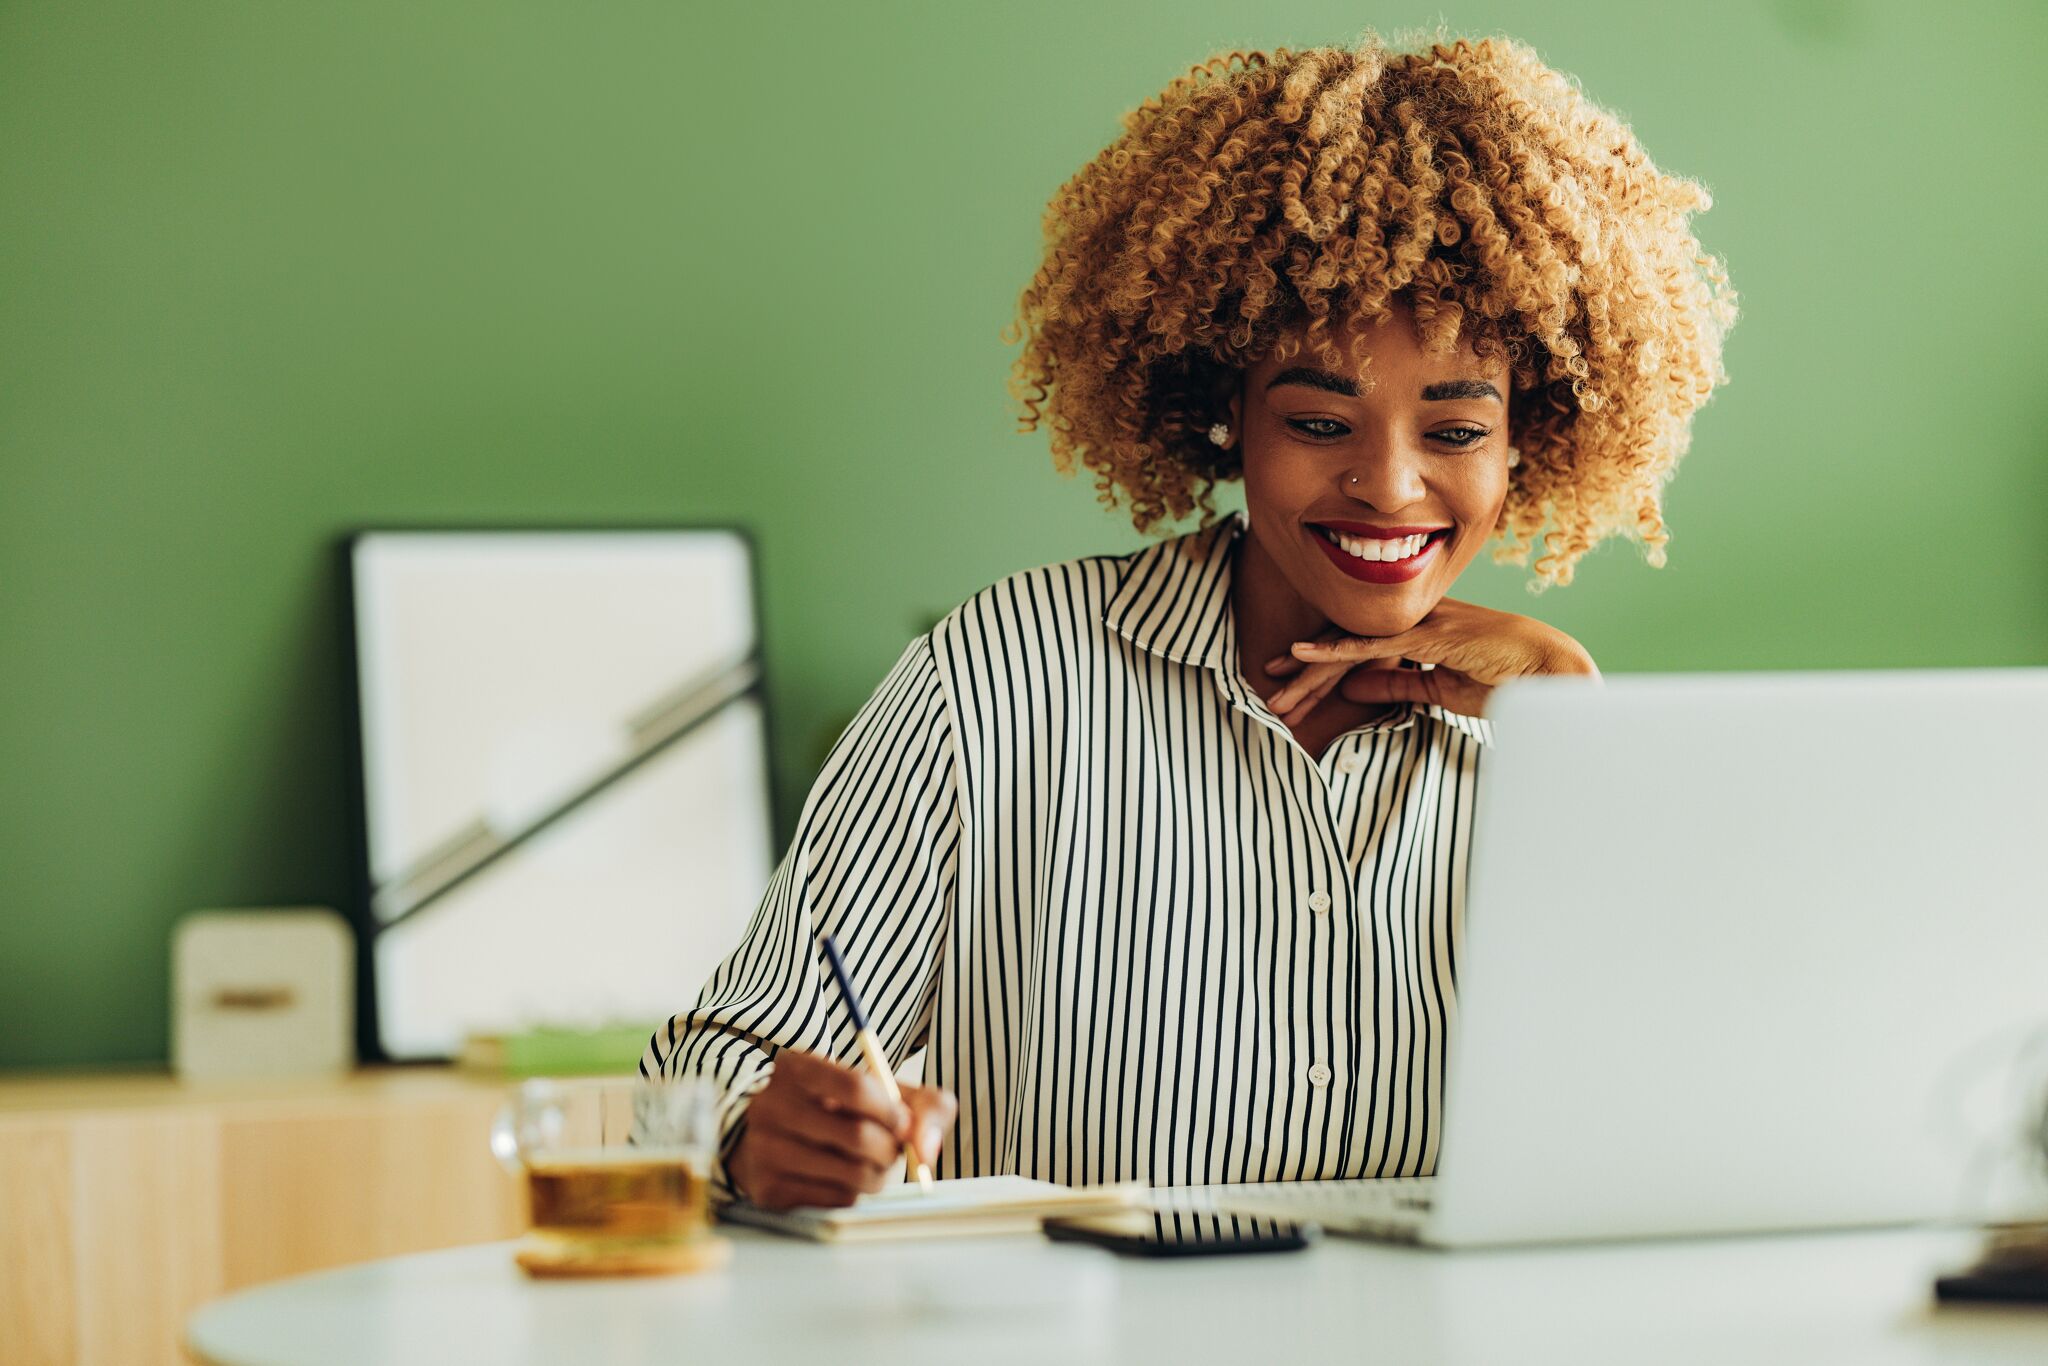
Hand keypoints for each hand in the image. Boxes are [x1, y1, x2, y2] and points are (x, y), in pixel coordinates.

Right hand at [726, 1048, 957, 1210]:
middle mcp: (772, 1106)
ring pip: (853, 1174)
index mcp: (797, 1069)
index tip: (903, 1123)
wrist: (780, 1138)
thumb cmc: (842, 1110)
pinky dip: (855, 1192)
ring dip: (878, 1175)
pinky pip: (838, 1199)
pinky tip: (843, 1176)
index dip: (891, 1110)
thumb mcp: (881, 1091)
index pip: (856, 1088)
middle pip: (858, 1136)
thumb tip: (927, 1149)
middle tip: (892, 1150)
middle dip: (890, 1149)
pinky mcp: (770, 1189)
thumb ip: (924, 1106)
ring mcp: (766, 1149)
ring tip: (871, 1163)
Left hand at [1262, 597, 1598, 721]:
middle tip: (1269, 683)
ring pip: (1352, 643)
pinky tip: (1304, 653)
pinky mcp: (1432, 635)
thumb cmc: (1505, 680)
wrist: (1551, 675)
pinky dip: (1336, 649)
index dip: (1322, 660)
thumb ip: (1396, 686)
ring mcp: (1423, 623)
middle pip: (1347, 639)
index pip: (1359, 643)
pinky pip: (1375, 643)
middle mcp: (1415, 619)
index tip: (1290, 677)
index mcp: (1418, 630)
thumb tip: (1353, 690)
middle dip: (1305, 665)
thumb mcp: (1437, 690)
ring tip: (1278, 690)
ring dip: (1312, 668)